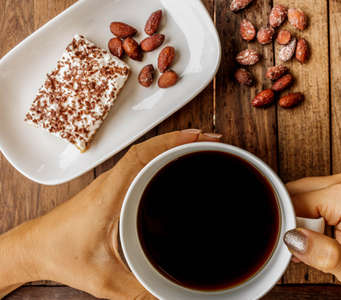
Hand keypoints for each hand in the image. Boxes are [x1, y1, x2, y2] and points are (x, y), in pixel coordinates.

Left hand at [0, 129, 220, 298]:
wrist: (35, 248)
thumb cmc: (62, 255)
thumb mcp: (106, 280)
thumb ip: (141, 290)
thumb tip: (170, 292)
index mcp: (110, 195)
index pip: (142, 156)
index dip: (172, 142)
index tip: (198, 138)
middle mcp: (111, 182)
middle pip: (149, 148)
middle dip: (182, 140)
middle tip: (211, 142)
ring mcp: (111, 183)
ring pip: (144, 153)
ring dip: (171, 146)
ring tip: (199, 148)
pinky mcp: (111, 188)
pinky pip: (139, 164)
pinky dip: (160, 156)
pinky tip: (173, 164)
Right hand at [283, 172, 340, 298]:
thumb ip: (323, 253)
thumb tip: (293, 237)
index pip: (293, 203)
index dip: (288, 227)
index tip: (300, 249)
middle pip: (292, 195)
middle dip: (291, 221)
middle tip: (308, 246)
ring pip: (297, 195)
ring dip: (297, 219)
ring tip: (316, 241)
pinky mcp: (339, 189)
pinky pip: (307, 197)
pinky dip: (305, 216)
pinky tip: (317, 233)